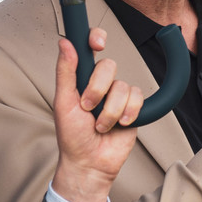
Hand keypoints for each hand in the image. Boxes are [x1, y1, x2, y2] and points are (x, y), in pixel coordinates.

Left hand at [50, 28, 144, 201]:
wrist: (90, 163)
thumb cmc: (72, 136)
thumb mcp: (63, 102)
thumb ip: (65, 71)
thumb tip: (65, 43)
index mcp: (81, 77)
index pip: (90, 47)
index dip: (96, 38)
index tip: (97, 43)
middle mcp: (100, 83)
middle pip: (108, 65)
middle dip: (97, 89)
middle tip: (88, 108)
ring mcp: (117, 95)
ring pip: (122, 86)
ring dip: (110, 111)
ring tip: (101, 126)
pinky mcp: (133, 107)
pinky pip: (137, 98)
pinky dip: (127, 113)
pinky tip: (120, 125)